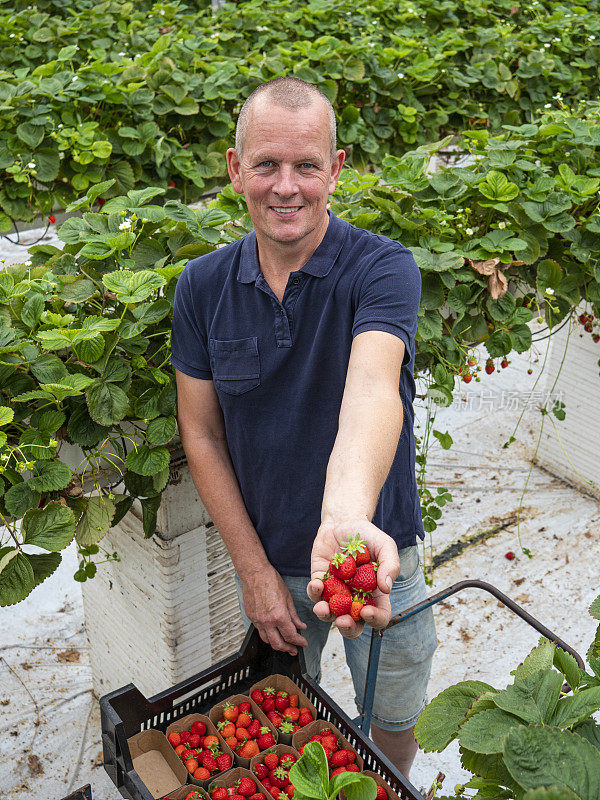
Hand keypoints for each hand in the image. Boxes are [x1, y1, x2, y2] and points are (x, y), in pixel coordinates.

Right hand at [240, 566, 307, 655]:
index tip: (303, 643)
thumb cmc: (271, 581)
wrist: (255, 573)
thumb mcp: (288, 597)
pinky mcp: (251, 617)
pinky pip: (260, 631)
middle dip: (288, 649)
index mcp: (279, 615)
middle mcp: (267, 621)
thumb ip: (294, 615)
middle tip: (294, 650)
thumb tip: (300, 626)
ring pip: (267, 641)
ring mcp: (257, 620)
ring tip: (284, 644)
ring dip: (277, 645)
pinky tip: (273, 633)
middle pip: (278, 644)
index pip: (291, 636)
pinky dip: (268, 636)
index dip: (299, 642)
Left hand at [307, 519, 400, 637]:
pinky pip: (315, 594)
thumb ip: (390, 564)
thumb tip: (386, 588)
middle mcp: (356, 597)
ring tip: (322, 608)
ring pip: (330, 614)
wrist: (344, 521)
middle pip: (353, 624)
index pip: (380, 615)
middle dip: (347, 628)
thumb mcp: (385, 545)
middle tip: (343, 621)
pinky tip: (317, 584)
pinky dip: (315, 592)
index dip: (375, 619)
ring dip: (325, 615)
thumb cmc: (368, 536)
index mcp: (375, 593)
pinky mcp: (320, 581)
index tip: (366, 611)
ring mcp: (337, 592)